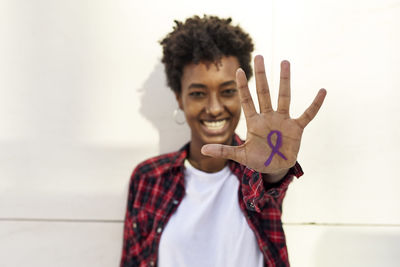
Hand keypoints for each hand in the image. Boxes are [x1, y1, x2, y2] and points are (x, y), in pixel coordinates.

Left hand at [201, 55, 326, 173]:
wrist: (275, 167)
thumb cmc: (258, 159)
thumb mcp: (240, 156)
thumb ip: (224, 150)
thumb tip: (203, 149)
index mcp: (254, 122)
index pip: (247, 100)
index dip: (243, 87)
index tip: (239, 70)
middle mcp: (268, 117)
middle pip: (264, 92)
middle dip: (262, 75)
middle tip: (259, 56)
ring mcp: (283, 121)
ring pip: (284, 97)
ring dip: (284, 81)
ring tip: (285, 62)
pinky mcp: (296, 128)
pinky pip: (307, 114)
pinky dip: (315, 104)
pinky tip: (322, 91)